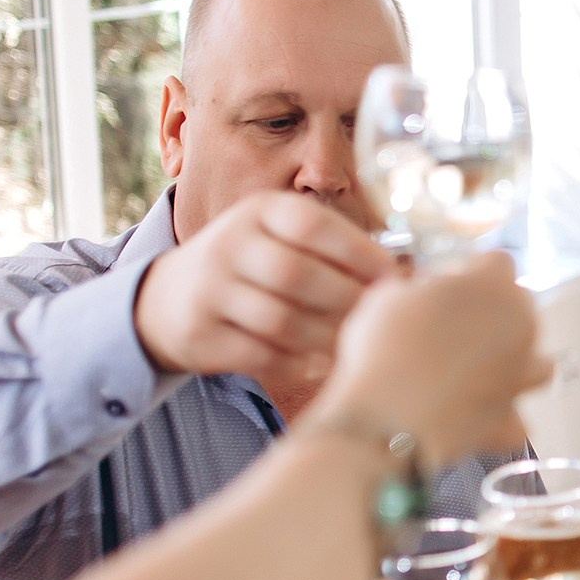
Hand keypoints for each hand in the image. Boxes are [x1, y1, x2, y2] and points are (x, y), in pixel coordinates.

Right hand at [134, 192, 393, 385]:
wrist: (169, 297)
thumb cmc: (256, 267)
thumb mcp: (282, 238)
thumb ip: (335, 250)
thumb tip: (410, 277)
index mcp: (260, 212)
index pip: (313, 225)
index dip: (360, 253)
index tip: (395, 278)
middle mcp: (229, 243)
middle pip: (299, 275)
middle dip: (348, 301)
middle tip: (380, 322)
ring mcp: (209, 290)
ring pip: (281, 320)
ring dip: (328, 339)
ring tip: (357, 347)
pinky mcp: (200, 334)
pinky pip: (261, 355)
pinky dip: (299, 365)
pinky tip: (322, 367)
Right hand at [303, 252, 549, 465]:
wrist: (388, 418)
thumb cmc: (383, 347)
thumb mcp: (388, 297)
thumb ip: (417, 289)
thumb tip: (423, 295)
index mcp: (494, 287)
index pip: (499, 261)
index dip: (471, 269)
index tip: (448, 281)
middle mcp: (521, 327)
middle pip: (521, 307)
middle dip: (493, 311)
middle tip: (452, 323)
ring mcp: (522, 375)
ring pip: (538, 361)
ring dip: (514, 360)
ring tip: (476, 367)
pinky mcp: (512, 417)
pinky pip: (517, 417)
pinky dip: (502, 414)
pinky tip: (477, 412)